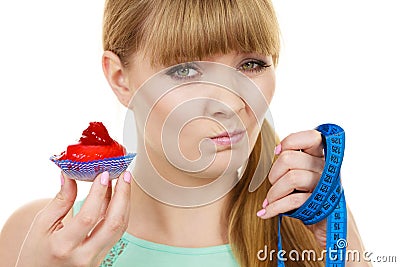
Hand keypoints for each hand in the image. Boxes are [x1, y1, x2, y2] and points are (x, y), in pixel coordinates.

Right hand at [15, 171, 131, 266]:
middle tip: (124, 174)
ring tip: (123, 182)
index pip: (88, 216)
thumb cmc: (35, 253)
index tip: (104, 174)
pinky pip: (116, 233)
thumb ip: (60, 200)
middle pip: (113, 223)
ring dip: (124, 202)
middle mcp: (83, 256)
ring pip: (120, 228)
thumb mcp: (41, 225)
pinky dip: (119, 213)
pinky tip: (116, 197)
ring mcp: (96, 259)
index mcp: (63, 246)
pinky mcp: (102, 258)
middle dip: (123, 195)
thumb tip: (70, 174)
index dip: (99, 193)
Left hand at [256, 130, 326, 244]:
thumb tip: (277, 150)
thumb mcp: (302, 175)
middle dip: (273, 173)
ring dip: (274, 193)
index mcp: (321, 157)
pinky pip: (293, 200)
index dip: (291, 141)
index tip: (278, 152)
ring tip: (270, 200)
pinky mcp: (321, 204)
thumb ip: (293, 160)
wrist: (327, 226)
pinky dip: (274, 208)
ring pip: (291, 178)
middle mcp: (326, 168)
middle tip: (274, 184)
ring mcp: (325, 186)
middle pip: (289, 159)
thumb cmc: (309, 196)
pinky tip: (266, 212)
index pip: (311, 137)